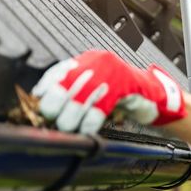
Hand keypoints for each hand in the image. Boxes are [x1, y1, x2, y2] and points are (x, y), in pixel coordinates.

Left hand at [32, 50, 185, 134]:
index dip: (45, 89)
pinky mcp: (122, 88)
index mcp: (88, 60)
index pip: (58, 71)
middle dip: (55, 108)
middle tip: (53, 121)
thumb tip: (42, 100)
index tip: (37, 104)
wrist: (152, 95)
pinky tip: (86, 130)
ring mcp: (110, 73)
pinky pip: (97, 110)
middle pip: (65, 86)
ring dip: (70, 119)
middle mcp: (97, 62)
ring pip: (79, 100)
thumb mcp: (95, 86)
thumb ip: (74, 89)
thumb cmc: (120, 94)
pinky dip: (88, 124)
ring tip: (67, 128)